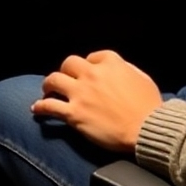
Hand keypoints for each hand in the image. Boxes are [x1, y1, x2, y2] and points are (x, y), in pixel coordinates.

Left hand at [32, 50, 163, 152]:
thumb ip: (125, 70)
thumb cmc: (148, 106)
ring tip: (47, 90)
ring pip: (54, 80)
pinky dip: (40, 107)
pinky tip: (36, 109)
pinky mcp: (74, 114)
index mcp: (111, 63)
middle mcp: (93, 74)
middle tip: (65, 79)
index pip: (93, 56)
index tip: (88, 72)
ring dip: (48, 84)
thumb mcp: (142, 77)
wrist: (145, 129)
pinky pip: (49, 107)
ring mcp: (81, 93)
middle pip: (69, 63)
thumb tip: (117, 71)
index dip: (88, 64)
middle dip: (66, 70)